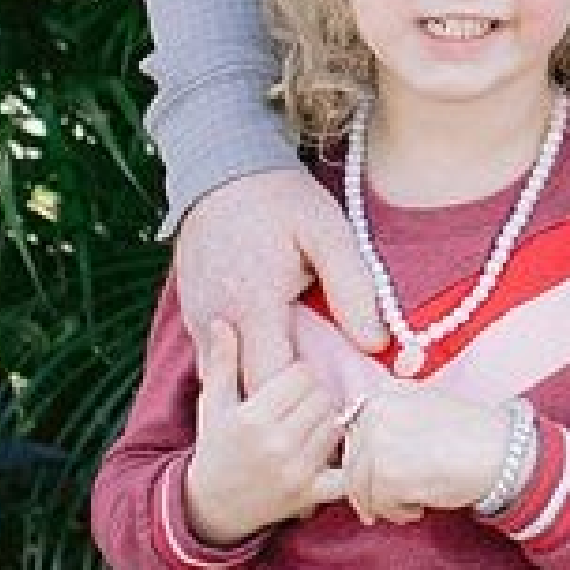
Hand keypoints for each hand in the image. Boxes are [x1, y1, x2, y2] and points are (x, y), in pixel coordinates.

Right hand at [175, 165, 385, 387]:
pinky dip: (246, 363)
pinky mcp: (193, 316)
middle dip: (287, 401)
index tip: (339, 396)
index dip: (307, 397)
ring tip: (303, 370)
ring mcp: (200, 321)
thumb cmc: (281, 198)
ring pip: (231, 379)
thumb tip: (376, 343)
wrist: (222, 168)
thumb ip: (353, 289)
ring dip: (264, 382)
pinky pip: (220, 359)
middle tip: (327, 387)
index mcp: (253, 305)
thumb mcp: (329, 233)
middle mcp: (218, 322)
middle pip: (250, 391)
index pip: (274, 383)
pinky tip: (276, 346)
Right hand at [181, 318, 347, 544]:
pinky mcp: (310, 494)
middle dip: (316, 395)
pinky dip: (353, 462)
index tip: (291, 381)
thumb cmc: (216, 447)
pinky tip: (347, 452)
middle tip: (304, 403)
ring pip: (336, 425)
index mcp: (252, 418)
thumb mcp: (214, 404)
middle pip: (323, 398)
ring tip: (312, 423)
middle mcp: (275, 444)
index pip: (302, 375)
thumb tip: (223, 320)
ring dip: (331, 421)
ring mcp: (294, 471)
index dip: (300, 374)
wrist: (211, 507)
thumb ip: (223, 361)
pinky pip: (347, 473)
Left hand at [322, 382, 508, 527]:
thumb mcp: (422, 410)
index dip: (365, 463)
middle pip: (352, 467)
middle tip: (396, 497)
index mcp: (383, 397)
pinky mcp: (387, 478)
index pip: (353, 439)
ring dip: (385, 503)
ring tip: (412, 501)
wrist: (500, 450)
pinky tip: (421, 505)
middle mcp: (375, 417)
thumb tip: (358, 454)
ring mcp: (379, 447)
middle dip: (371, 488)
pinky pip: (380, 506)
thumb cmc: (469, 433)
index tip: (381, 476)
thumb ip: (389, 423)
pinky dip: (400, 512)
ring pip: (361, 490)